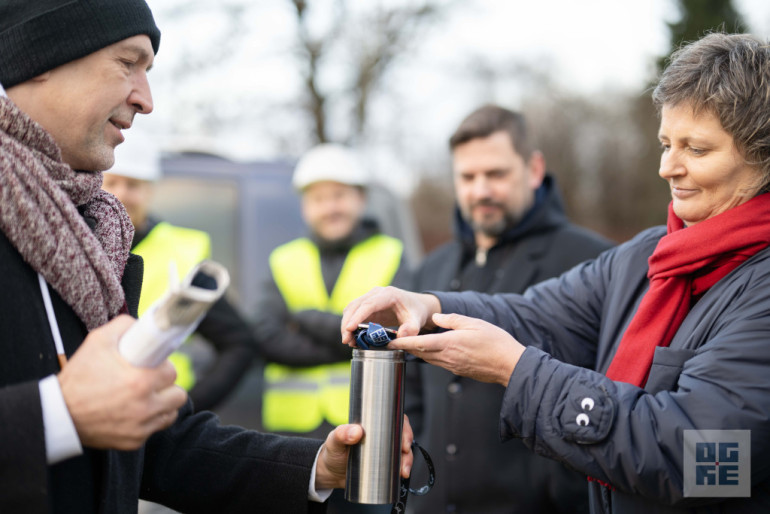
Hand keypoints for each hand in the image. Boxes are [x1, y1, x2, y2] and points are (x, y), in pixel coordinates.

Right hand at [58, 315, 187, 449]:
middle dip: (166, 386)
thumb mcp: (98, 341)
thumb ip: (124, 326)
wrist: (59, 414)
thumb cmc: (79, 376)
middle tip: (151, 381)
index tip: (155, 366)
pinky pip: (156, 428)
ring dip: (163, 403)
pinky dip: (151, 420)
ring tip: (148, 396)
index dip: (163, 367)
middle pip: (177, 394)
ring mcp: (141, 427)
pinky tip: (137, 411)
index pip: (172, 372)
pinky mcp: (134, 441)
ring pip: (171, 412)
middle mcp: (145, 406)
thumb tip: (145, 325)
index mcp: (141, 381)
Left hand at [314, 416, 414, 489]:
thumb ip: (341, 434)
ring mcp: (384, 451)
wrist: (330, 474)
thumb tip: (357, 431)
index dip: (403, 426)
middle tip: (404, 453)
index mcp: (371, 425)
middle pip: (401, 434)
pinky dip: (403, 469)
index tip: (403, 438)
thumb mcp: (334, 441)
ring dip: (408, 459)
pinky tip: (402, 475)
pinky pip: (398, 465)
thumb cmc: (332, 452)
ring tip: (403, 470)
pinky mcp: (384, 466)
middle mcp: (381, 436)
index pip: (393, 419)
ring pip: (403, 451)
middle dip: (408, 443)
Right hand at [341, 286, 440, 345]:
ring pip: (351, 309)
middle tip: (346, 340)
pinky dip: (351, 326)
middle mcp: (376, 294)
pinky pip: (354, 314)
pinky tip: (353, 338)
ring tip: (349, 342)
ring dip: (347, 325)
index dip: (357, 316)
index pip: (369, 304)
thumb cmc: (416, 312)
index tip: (349, 329)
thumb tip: (401, 336)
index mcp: (388, 294)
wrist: (416, 306)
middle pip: (355, 306)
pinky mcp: (367, 307)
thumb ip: (411, 329)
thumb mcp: (417, 321)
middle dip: (347, 323)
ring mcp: (370, 299)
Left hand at [389, 313, 524, 386]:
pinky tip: (429, 350)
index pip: (418, 343)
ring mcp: (452, 366)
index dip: (401, 343)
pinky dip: (430, 356)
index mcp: (448, 343)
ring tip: (406, 344)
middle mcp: (447, 357)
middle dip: (405, 347)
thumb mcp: (474, 323)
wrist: (510, 365)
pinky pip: (439, 362)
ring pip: (428, 358)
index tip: (388, 341)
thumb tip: (436, 317)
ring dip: (416, 352)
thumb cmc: (495, 342)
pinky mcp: (458, 370)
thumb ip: (452, 319)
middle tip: (391, 341)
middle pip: (419, 353)